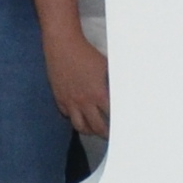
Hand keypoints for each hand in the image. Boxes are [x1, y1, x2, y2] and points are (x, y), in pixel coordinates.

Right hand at [45, 23, 112, 138]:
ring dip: (88, 130)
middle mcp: (84, 102)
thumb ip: (113, 82)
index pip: (111, 117)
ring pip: (79, 126)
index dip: (118, 124)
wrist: (63, 46)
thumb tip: (124, 90)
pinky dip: (74, 118)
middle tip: (110, 135)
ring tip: (94, 130)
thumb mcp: (106, 66)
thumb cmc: (87, 54)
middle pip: (96, 127)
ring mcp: (70, 102)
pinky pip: (67, 115)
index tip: (122, 128)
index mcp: (98, 94)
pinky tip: (79, 116)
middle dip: (104, 134)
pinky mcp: (59, 98)